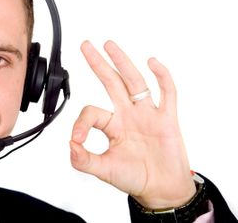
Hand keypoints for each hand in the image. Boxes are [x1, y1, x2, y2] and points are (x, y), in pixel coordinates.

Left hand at [70, 40, 195, 208]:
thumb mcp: (104, 171)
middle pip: (112, 82)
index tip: (77, 139)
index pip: (92, 112)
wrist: (162, 191)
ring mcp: (147, 114)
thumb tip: (70, 145)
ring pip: (135, 82)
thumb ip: (84, 160)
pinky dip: (162, 77)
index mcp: (112, 125)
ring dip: (122, 62)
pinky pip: (166, 94)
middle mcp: (128, 114)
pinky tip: (152, 62)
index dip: (81, 122)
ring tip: (109, 45)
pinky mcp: (167, 119)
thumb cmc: (135, 179)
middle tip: (86, 45)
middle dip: (98, 63)